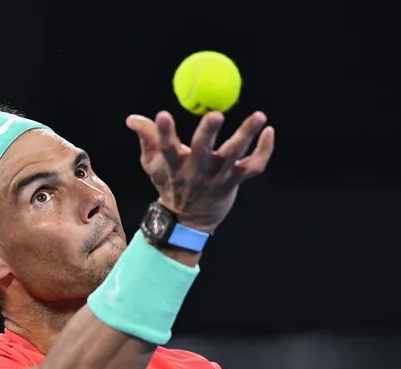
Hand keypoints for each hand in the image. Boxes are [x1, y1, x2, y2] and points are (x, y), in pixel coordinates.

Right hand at [125, 110, 274, 231]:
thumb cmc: (170, 184)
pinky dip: (264, 150)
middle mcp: (197, 171)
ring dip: (247, 134)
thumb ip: (147, 138)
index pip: (167, 148)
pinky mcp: (235, 181)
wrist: (188, 221)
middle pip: (202, 151)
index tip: (162, 114)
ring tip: (259, 116)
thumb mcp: (153, 165)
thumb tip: (132, 118)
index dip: (164, 132)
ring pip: (234, 154)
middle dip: (207, 133)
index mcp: (175, 166)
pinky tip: (268, 132)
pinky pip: (254, 166)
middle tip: (215, 114)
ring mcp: (218, 178)